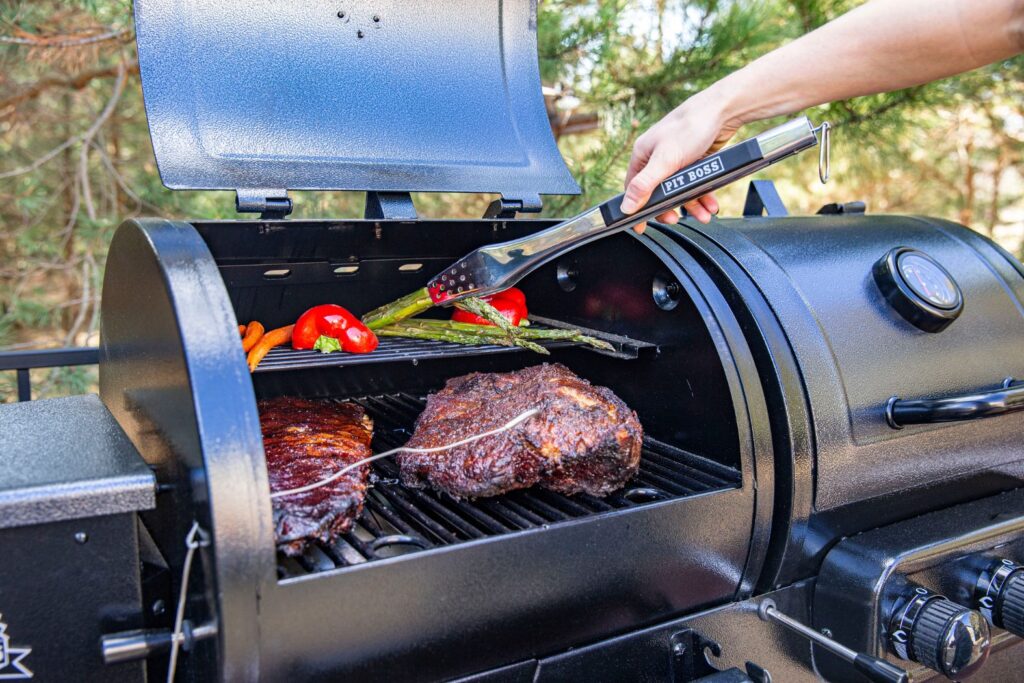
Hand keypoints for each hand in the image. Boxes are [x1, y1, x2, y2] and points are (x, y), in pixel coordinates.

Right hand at [622, 96, 740, 231]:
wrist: (724, 110)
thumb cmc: (691, 127)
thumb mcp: (665, 160)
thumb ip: (645, 185)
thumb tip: (626, 207)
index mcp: (643, 155)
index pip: (633, 189)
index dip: (638, 208)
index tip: (641, 226)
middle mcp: (657, 158)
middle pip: (658, 193)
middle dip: (671, 208)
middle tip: (678, 219)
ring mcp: (676, 159)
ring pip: (679, 190)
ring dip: (692, 205)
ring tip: (704, 215)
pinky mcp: (693, 160)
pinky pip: (694, 184)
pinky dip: (702, 195)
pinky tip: (710, 203)